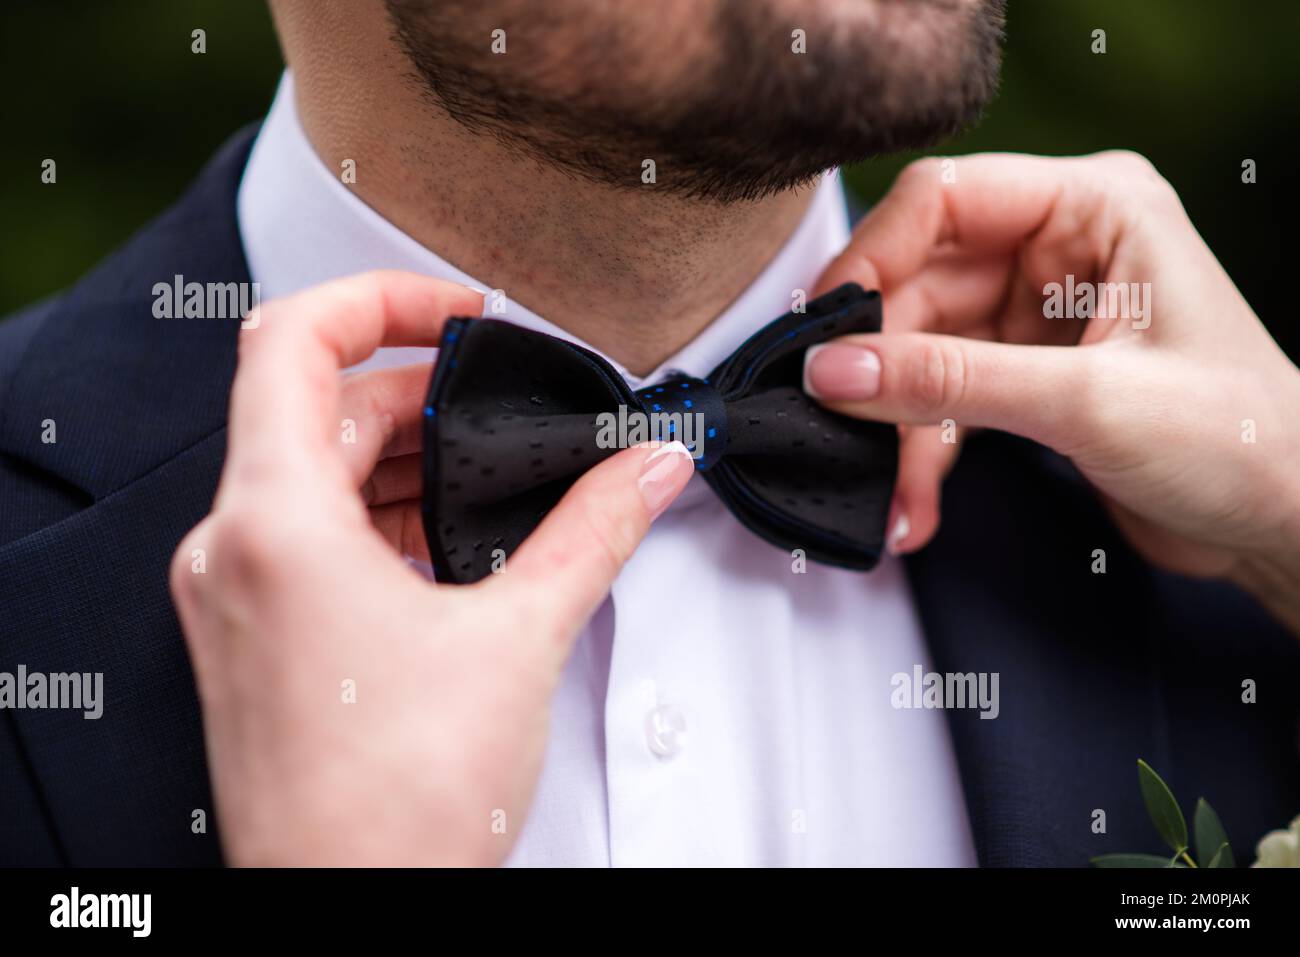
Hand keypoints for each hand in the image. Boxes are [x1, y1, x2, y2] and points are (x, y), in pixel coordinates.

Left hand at [170, 271, 693, 864]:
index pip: (292, 340)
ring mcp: (235, 598)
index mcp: (274, 524)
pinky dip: (378, 517)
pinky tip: (451, 543)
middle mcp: (233, 551)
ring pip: (312, 474)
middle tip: (501, 406)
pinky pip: (308, 537)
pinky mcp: (256, 639)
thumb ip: (593, 533)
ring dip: (401, 458)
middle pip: (314, 408)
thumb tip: (649, 467)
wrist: (354, 915)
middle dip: (418, 393)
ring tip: (489, 476)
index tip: (458, 315)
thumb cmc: (397, 811)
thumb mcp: (518, 641)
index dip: (382, 300)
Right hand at [804, 152, 1299, 633]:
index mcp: (1094, 207)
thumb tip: (836, 369)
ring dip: (897, 426)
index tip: (825, 330)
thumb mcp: (1085, 403)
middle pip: (920, 285)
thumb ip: (949, 382)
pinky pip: (942, 397)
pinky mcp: (1026, 373)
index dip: (873, 258)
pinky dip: (922, 450)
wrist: (1285, 523)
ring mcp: (1039, 313)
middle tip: (842, 421)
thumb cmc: (1240, 440)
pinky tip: (916, 502)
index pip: (943, 200)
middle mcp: (1061, 248)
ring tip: (894, 490)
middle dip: (882, 366)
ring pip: (922, 351)